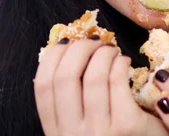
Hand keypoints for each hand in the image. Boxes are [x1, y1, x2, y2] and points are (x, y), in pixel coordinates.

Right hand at [34, 37, 168, 135]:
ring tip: (112, 51)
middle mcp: (72, 134)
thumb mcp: (82, 128)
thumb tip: (67, 54)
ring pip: (93, 76)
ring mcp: (98, 132)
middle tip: (93, 42)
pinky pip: (117, 81)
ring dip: (103, 53)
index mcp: (56, 132)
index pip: (42, 86)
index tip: (67, 43)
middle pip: (65, 77)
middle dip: (79, 49)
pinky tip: (125, 62)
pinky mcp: (126, 126)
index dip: (53, 56)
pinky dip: (120, 63)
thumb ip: (70, 103)